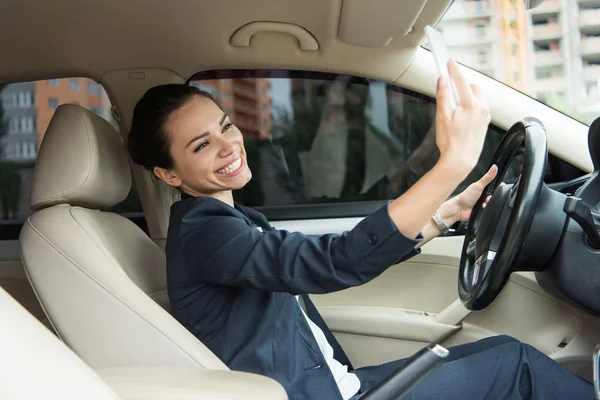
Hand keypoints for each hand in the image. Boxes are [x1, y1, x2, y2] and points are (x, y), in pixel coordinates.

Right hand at [434, 60, 491, 177]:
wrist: (461, 160)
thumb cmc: (450, 141)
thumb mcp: (442, 117)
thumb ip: (443, 96)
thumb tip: (442, 79)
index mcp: (470, 104)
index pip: (461, 80)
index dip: (454, 69)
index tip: (448, 62)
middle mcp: (481, 107)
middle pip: (472, 86)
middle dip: (461, 83)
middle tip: (449, 86)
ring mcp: (485, 115)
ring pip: (477, 96)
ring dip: (467, 94)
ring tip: (454, 105)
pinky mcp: (485, 122)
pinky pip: (480, 106)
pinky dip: (471, 103)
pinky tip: (461, 114)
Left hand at [439, 164, 497, 222]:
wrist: (459, 209)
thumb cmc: (466, 197)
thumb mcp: (478, 186)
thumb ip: (487, 177)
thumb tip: (494, 167)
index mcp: (484, 187)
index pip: (497, 185)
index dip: (499, 187)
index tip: (497, 189)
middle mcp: (485, 194)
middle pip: (496, 194)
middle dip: (493, 197)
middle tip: (487, 197)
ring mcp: (484, 201)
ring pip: (494, 202)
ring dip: (490, 203)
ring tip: (484, 203)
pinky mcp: (484, 209)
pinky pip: (491, 208)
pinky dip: (487, 208)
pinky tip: (482, 207)